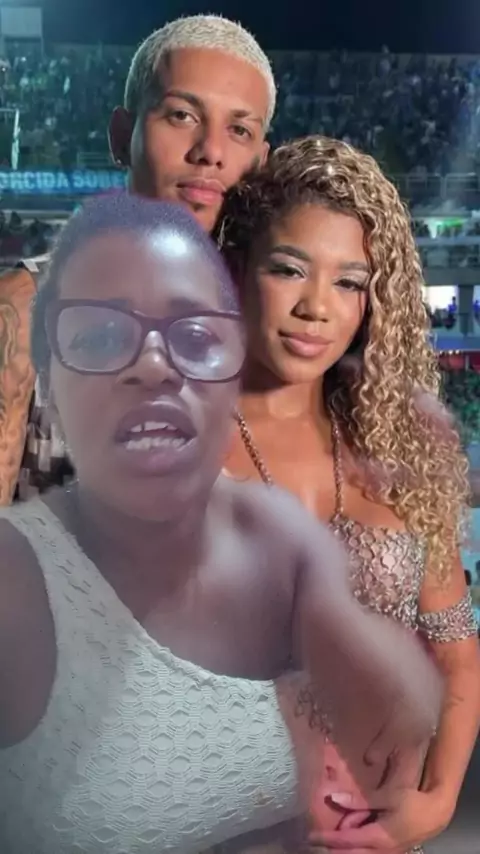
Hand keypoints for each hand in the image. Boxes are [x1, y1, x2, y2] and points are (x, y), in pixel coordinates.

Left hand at [307, 786, 454, 852]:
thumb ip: (360, 799)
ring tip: (329, 843)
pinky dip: (356, 849)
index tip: (310, 836)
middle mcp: (381, 851)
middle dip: (332, 851)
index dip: (327, 839)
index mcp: (378, 837)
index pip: (346, 841)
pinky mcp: (390, 852)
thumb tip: (334, 797)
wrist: (436, 814)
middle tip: (315, 844)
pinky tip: (350, 841)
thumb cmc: (412, 801)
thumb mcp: (387, 796)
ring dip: (344, 851)